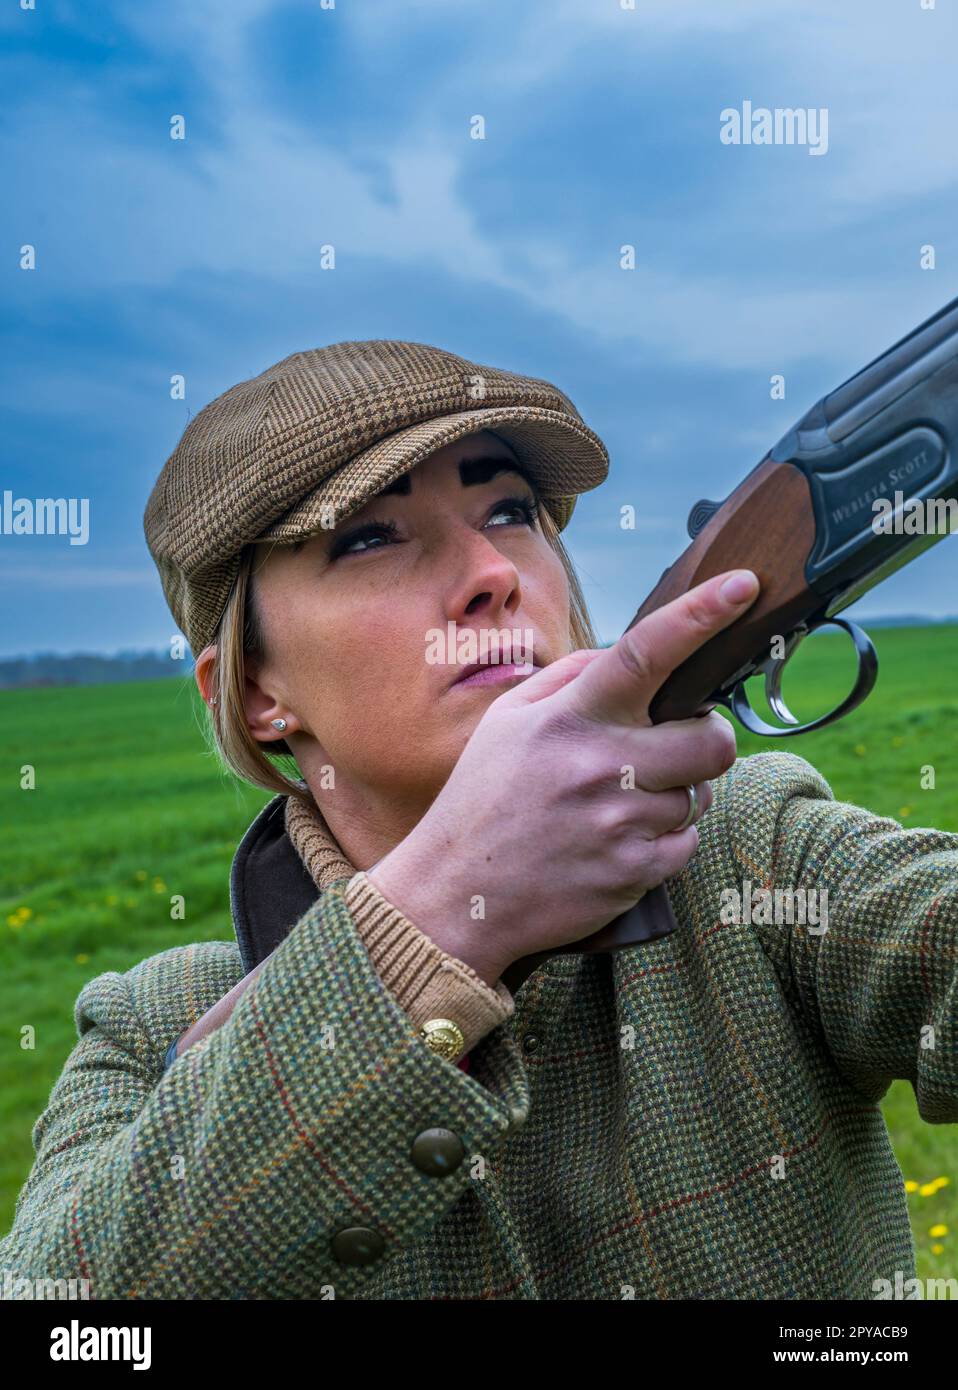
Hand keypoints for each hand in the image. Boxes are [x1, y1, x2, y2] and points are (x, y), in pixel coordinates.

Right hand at [367, 569, 759, 981]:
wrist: (458, 896)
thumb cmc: (482, 801)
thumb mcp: (505, 723)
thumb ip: (567, 680)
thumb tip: (624, 656)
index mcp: (569, 717)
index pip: (645, 653)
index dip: (700, 615)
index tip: (742, 584)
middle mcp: (600, 765)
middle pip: (712, 740)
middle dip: (707, 740)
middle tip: (676, 747)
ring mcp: (620, 822)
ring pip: (699, 795)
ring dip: (674, 796)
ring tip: (620, 805)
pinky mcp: (633, 873)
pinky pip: (687, 844)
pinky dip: (665, 841)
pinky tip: (619, 841)